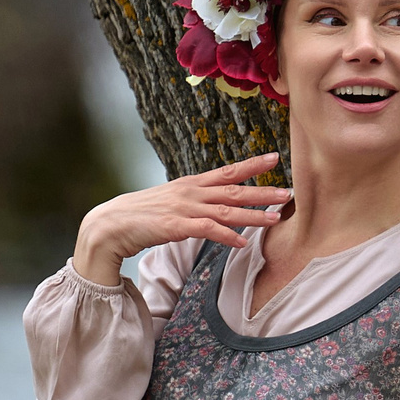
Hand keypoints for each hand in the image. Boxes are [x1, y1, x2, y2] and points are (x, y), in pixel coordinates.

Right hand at [72, 152, 290, 284]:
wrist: (110, 224)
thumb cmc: (142, 215)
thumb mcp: (172, 202)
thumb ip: (195, 201)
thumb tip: (215, 204)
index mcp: (191, 184)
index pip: (227, 171)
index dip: (252, 164)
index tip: (275, 157)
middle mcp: (191, 192)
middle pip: (234, 189)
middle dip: (263, 190)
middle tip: (289, 192)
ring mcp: (184, 208)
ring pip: (226, 209)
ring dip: (253, 214)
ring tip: (277, 218)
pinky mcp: (176, 226)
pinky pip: (207, 230)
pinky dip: (227, 235)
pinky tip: (243, 242)